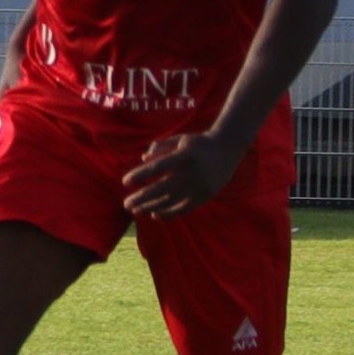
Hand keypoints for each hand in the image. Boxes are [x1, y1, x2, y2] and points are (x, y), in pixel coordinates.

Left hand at [119, 123, 246, 216]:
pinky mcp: (204, 196)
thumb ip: (160, 147)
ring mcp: (199, 186)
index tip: (125, 182)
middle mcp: (191, 173)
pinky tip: (154, 215)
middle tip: (126, 204)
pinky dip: (168, 213)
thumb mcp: (179, 140)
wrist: (228, 148)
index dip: (140, 175)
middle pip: (161, 189)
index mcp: (183, 156)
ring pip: (171, 202)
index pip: (157, 167)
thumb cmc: (198, 143)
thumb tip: (143, 159)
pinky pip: (183, 209)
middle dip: (142, 198)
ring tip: (136, 211)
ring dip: (151, 208)